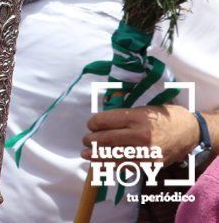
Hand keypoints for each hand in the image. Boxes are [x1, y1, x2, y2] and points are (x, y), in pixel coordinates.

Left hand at [82, 105, 199, 164]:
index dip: (92, 124)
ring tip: (86, 154)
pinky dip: (111, 165)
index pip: (104, 121)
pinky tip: (103, 163)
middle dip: (91, 140)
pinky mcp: (150, 165)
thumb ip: (122, 116)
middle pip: (105, 140)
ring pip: (112, 156)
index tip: (90, 125)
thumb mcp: (142, 109)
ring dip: (95, 156)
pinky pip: (125, 167)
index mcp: (136, 117)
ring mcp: (145, 152)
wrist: (189, 131)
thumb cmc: (163, 117)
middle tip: (85, 140)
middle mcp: (140, 135)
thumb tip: (99, 123)